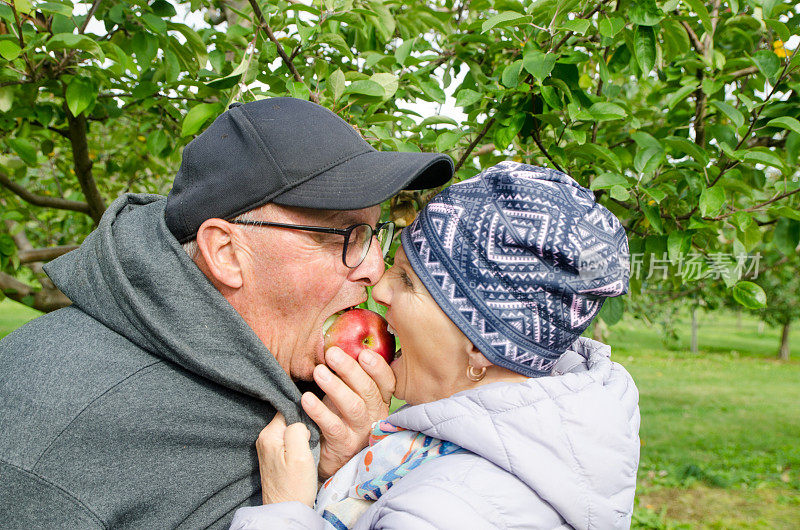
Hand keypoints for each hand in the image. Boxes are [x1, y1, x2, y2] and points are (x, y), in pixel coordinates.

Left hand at [256, 413, 317, 506]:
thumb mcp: (300, 455)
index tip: (310, 430)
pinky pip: (286, 442)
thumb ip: (297, 429)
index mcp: (268, 435)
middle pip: (287, 419)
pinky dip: (296, 445)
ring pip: (288, 430)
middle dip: (301, 426)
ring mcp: (267, 449)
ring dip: (299, 437)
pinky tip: (302, 455)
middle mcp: (264, 439)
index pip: (286, 410)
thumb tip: (299, 419)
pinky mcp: (272, 457)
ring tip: (307, 450)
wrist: (286, 510)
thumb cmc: (295, 486)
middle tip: (310, 441)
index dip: (302, 415)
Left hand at [301, 346, 394, 479]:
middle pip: (368, 390)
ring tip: (318, 371)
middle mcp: (376, 415)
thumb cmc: (342, 418)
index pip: (387, 381)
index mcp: (380, 400)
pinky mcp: (345, 445)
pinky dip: (319, 411)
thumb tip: (336, 347)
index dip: (377, 366)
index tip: (363, 352)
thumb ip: (350, 377)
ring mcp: (362, 432)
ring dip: (335, 387)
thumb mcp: (350, 396)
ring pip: (353, 406)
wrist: (334, 459)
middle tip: (331, 353)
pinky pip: (333, 427)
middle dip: (350, 370)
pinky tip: (306, 399)